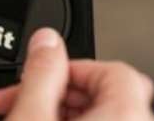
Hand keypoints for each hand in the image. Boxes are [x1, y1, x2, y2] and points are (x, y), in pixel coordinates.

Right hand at [0, 28, 153, 119]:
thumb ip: (40, 73)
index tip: (42, 73)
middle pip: (109, 94)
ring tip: (29, 116)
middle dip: (61, 91)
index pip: (113, 70)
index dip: (71, 66)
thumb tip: (46, 40)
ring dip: (66, 113)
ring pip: (106, 116)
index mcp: (127, 114)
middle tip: (26, 97)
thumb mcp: (32, 118)